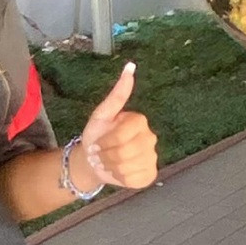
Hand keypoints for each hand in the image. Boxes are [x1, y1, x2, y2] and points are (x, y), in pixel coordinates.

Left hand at [79, 63, 158, 190]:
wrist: (93, 161)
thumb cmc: (96, 135)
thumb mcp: (102, 114)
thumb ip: (117, 94)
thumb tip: (130, 65)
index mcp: (139, 121)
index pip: (122, 135)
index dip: (106, 141)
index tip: (98, 142)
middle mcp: (150, 138)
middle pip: (124, 151)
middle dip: (106, 155)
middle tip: (100, 154)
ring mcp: (152, 157)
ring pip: (128, 166)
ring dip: (111, 167)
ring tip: (107, 162)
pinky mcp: (150, 175)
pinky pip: (134, 179)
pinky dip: (120, 178)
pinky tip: (117, 172)